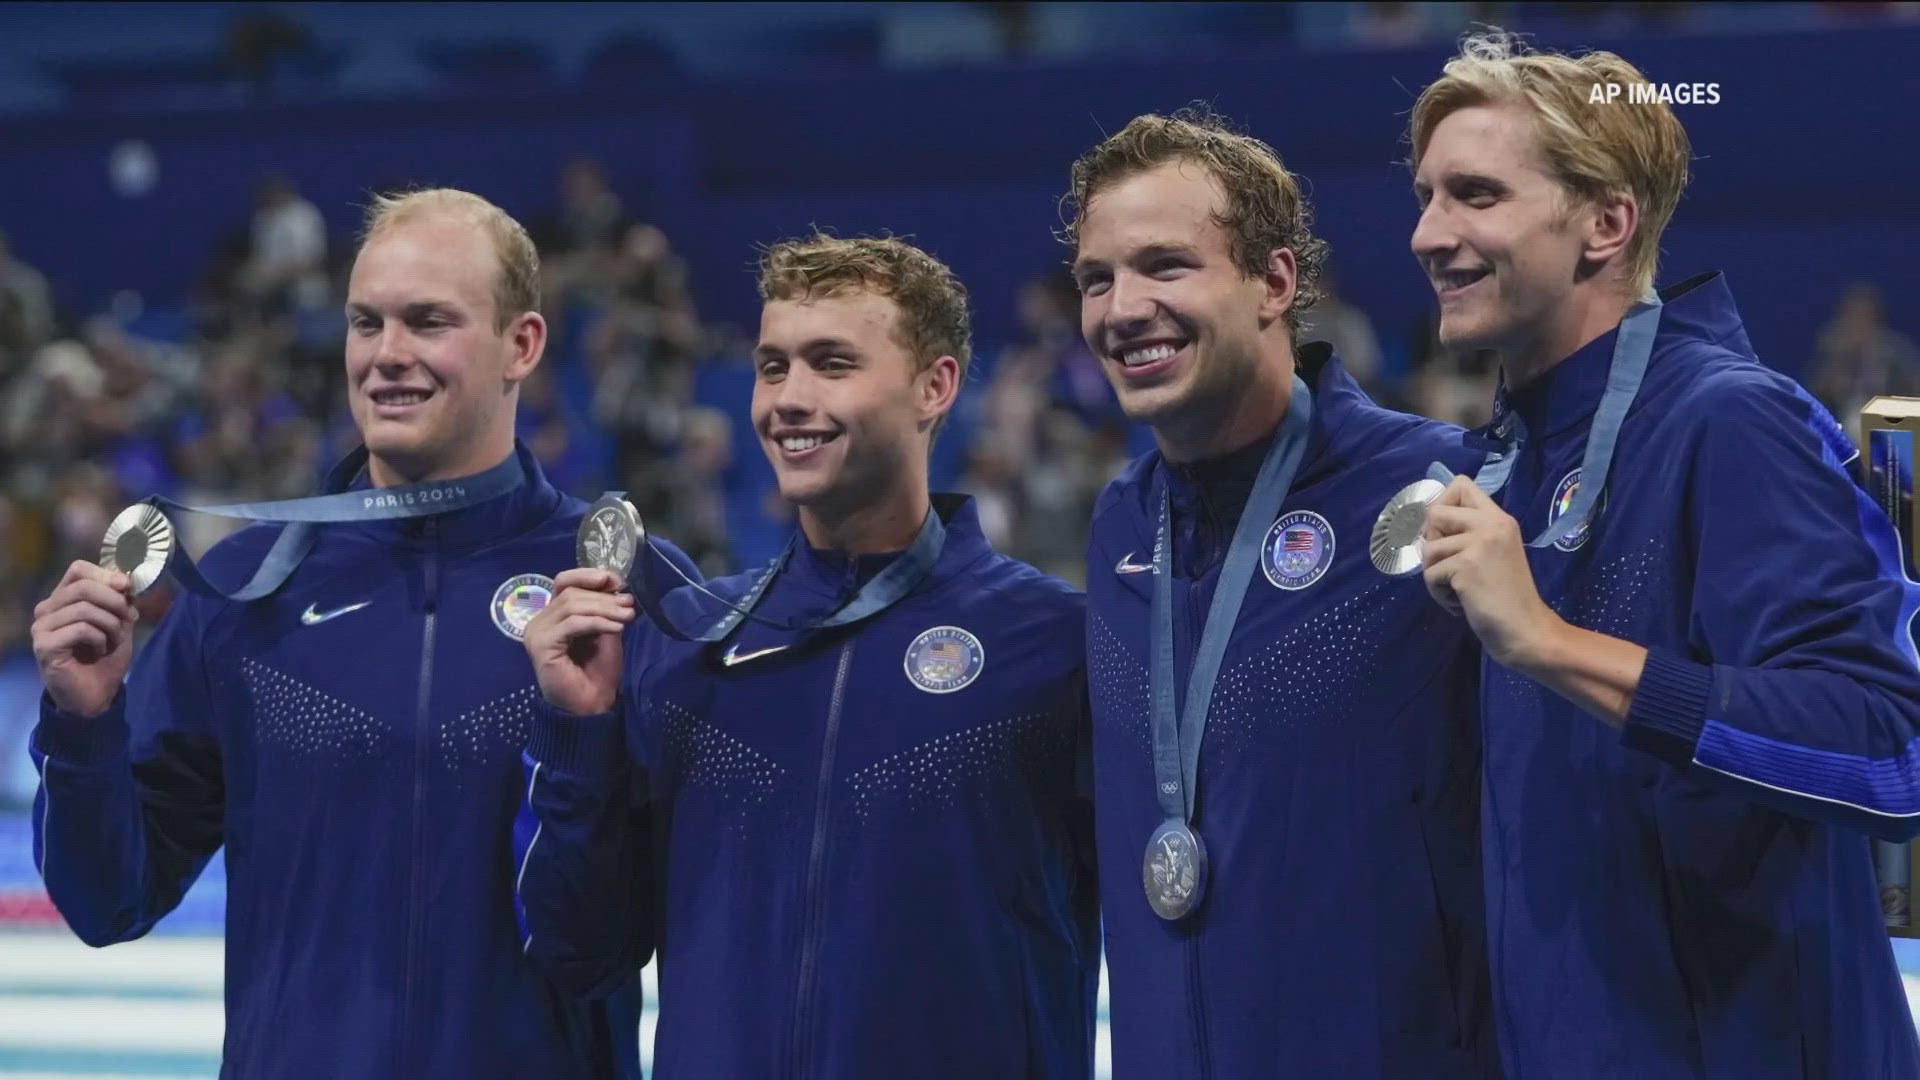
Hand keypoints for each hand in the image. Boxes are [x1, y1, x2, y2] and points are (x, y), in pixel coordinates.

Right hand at [32, 561, 138, 718]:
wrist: (96, 694)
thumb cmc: (106, 657)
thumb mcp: (120, 622)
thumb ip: (121, 599)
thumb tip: (124, 579)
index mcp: (64, 598)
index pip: (78, 569)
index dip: (106, 575)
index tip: (126, 588)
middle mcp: (47, 608)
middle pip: (83, 586)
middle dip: (114, 602)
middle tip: (127, 620)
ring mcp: (42, 627)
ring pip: (84, 608)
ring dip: (110, 625)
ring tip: (113, 641)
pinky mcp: (44, 645)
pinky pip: (80, 629)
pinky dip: (100, 639)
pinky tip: (99, 651)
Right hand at [523, 568, 633, 715]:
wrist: (591, 706)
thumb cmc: (597, 672)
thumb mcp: (606, 631)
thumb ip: (604, 608)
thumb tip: (614, 583)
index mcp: (553, 615)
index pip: (564, 582)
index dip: (589, 576)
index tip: (616, 581)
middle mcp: (540, 621)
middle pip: (570, 593)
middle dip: (604, 596)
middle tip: (629, 604)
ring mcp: (537, 632)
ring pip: (571, 605)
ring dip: (604, 608)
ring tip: (627, 616)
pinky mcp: (540, 645)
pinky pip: (572, 623)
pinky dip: (597, 621)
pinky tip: (616, 627)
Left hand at [1421, 476, 1562, 669]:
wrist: (1526, 629)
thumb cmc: (1507, 596)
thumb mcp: (1492, 552)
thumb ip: (1469, 533)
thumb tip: (1426, 524)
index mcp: (1499, 518)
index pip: (1461, 484)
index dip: (1442, 504)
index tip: (1445, 532)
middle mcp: (1491, 523)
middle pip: (1435, 511)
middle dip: (1431, 542)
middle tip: (1450, 566)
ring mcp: (1479, 543)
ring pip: (1428, 548)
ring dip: (1436, 575)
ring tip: (1459, 590)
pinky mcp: (1466, 565)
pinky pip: (1430, 574)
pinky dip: (1439, 594)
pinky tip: (1461, 603)